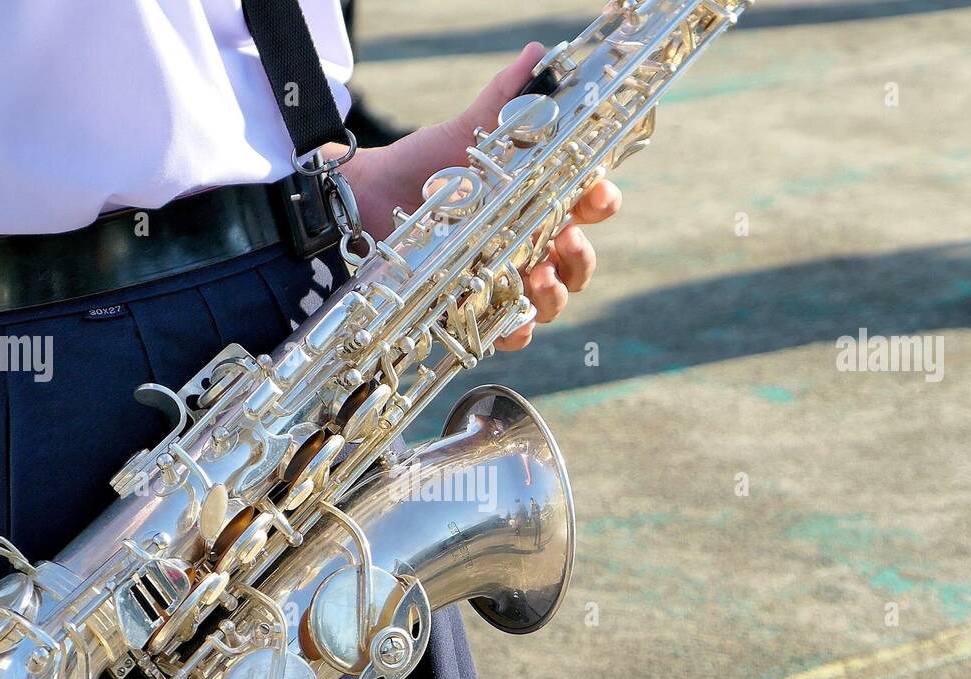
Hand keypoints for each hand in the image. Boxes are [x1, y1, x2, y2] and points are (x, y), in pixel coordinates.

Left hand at [333, 43, 622, 351]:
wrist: (369, 201)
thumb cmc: (425, 169)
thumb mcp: (467, 133)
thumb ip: (505, 98)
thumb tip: (539, 55)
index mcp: (538, 202)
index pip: (589, 206)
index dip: (601, 201)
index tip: (597, 193)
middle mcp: (529, 244)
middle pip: (579, 262)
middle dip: (583, 257)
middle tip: (567, 241)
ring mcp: (506, 279)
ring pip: (552, 299)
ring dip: (556, 294)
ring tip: (539, 279)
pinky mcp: (477, 309)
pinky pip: (510, 331)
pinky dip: (517, 330)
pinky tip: (512, 322)